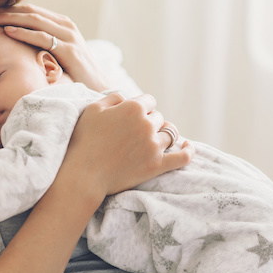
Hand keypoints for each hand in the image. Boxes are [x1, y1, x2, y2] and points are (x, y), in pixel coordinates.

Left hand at [0, 4, 110, 91]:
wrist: (99, 88)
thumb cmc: (76, 74)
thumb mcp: (59, 55)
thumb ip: (44, 45)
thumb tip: (19, 46)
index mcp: (62, 24)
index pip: (32, 11)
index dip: (11, 9)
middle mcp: (66, 26)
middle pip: (31, 12)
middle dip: (7, 10)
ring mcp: (69, 36)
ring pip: (35, 20)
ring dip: (11, 18)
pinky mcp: (69, 50)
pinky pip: (42, 37)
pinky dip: (24, 32)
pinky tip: (8, 31)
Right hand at [61, 93, 193, 197]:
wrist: (84, 174)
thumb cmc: (84, 140)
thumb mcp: (93, 109)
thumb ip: (113, 98)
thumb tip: (127, 98)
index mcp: (133, 108)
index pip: (149, 101)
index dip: (141, 108)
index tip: (132, 117)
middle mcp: (147, 124)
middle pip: (158, 117)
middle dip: (149, 122)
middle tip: (134, 133)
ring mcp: (154, 146)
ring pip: (169, 134)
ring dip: (162, 135)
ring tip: (152, 141)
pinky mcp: (158, 165)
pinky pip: (183, 156)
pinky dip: (188, 150)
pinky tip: (187, 146)